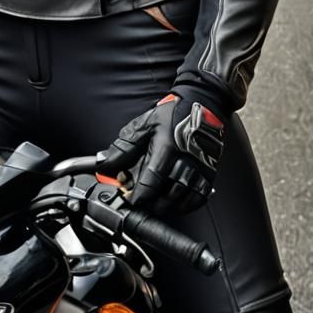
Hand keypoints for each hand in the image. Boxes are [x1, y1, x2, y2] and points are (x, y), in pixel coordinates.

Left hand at [100, 93, 225, 216]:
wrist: (201, 105)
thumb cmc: (172, 114)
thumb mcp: (143, 125)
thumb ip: (123, 147)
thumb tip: (103, 163)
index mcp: (166, 149)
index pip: (150, 184)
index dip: (138, 198)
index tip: (129, 199)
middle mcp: (185, 163)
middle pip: (165, 198)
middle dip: (149, 204)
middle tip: (139, 199)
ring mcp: (199, 170)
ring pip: (181, 202)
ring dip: (165, 206)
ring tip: (154, 201)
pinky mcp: (209, 174)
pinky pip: (197, 199)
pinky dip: (184, 205)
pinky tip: (173, 201)